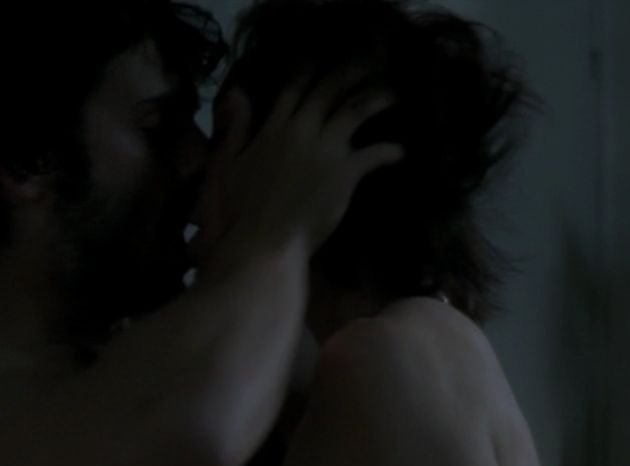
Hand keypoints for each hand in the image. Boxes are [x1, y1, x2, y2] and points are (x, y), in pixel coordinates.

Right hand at [192, 68, 403, 260]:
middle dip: (349, 74)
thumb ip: (239, 127)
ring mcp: (325, 149)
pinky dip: (388, 151)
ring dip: (375, 99)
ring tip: (389, 96)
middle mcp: (301, 130)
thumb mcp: (230, 163)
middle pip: (329, 91)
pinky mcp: (345, 172)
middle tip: (366, 66)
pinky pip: (373, 154)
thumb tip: (237, 92)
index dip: (308, 71)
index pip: (294, 89)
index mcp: (274, 128)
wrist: (265, 239)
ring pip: (355, 111)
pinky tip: (399, 152)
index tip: (319, 61)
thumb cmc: (243, 210)